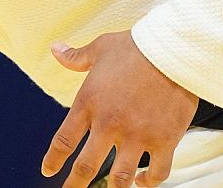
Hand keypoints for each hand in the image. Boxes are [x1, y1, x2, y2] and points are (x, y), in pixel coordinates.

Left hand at [41, 31, 197, 187]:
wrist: (174, 50)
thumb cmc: (135, 48)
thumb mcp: (99, 48)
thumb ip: (76, 57)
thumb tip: (55, 48)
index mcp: (89, 103)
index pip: (63, 140)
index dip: (54, 159)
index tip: (48, 170)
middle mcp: (110, 124)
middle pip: (87, 166)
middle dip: (76, 184)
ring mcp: (137, 135)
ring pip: (121, 177)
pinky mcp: (164, 140)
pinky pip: (156, 173)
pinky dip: (148, 182)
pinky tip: (142, 182)